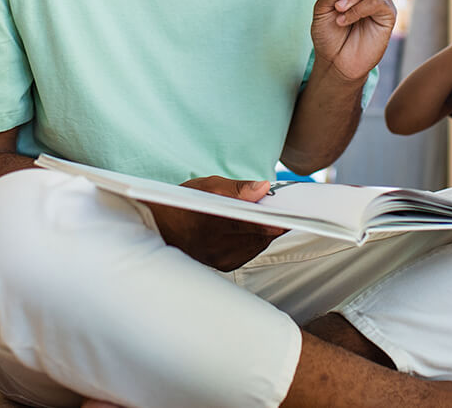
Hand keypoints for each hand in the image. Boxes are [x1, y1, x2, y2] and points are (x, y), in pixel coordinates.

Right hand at [147, 177, 285, 271]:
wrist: (160, 229)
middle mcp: (216, 245)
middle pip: (259, 235)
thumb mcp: (206, 186)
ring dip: (267, 232)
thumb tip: (264, 188)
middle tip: (289, 211)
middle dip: (274, 222)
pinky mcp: (224, 266)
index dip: (274, 220)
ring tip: (273, 217)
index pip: (252, 224)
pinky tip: (258, 230)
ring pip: (258, 245)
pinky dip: (257, 241)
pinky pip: (250, 253)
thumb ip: (238, 188)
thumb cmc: (183, 204)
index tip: (291, 214)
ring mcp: (220, 258)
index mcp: (211, 222)